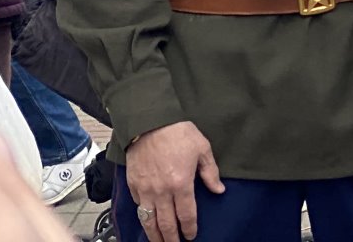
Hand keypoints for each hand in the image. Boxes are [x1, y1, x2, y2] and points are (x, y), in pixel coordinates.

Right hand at [125, 121, 224, 241]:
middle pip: (166, 224)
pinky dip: (143, 217)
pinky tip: (147, 220)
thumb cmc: (178, 133)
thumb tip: (219, 189)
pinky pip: (139, 207)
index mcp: (181, 184)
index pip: (186, 215)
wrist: (150, 122)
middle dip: (171, 238)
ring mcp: (145, 190)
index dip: (189, 228)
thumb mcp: (202, 149)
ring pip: (148, 221)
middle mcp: (162, 192)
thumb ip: (210, 173)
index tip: (191, 235)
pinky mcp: (133, 185)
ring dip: (154, 235)